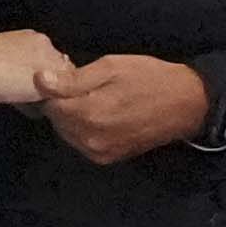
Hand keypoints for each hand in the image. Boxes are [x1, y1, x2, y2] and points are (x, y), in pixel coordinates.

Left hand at [40, 52, 210, 165]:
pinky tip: (99, 115)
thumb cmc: (149, 79)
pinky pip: (81, 143)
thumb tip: (39, 80)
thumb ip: (73, 78)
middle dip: (62, 103)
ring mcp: (98, 152)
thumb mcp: (111, 67)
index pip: (49, 103)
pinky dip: (83, 129)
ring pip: (67, 133)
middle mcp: (89, 139)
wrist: (186, 105)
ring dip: (71, 117)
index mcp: (89, 113)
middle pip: (56, 120)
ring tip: (93, 99)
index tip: (66, 77)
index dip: (53, 88)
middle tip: (83, 86)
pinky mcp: (107, 159)